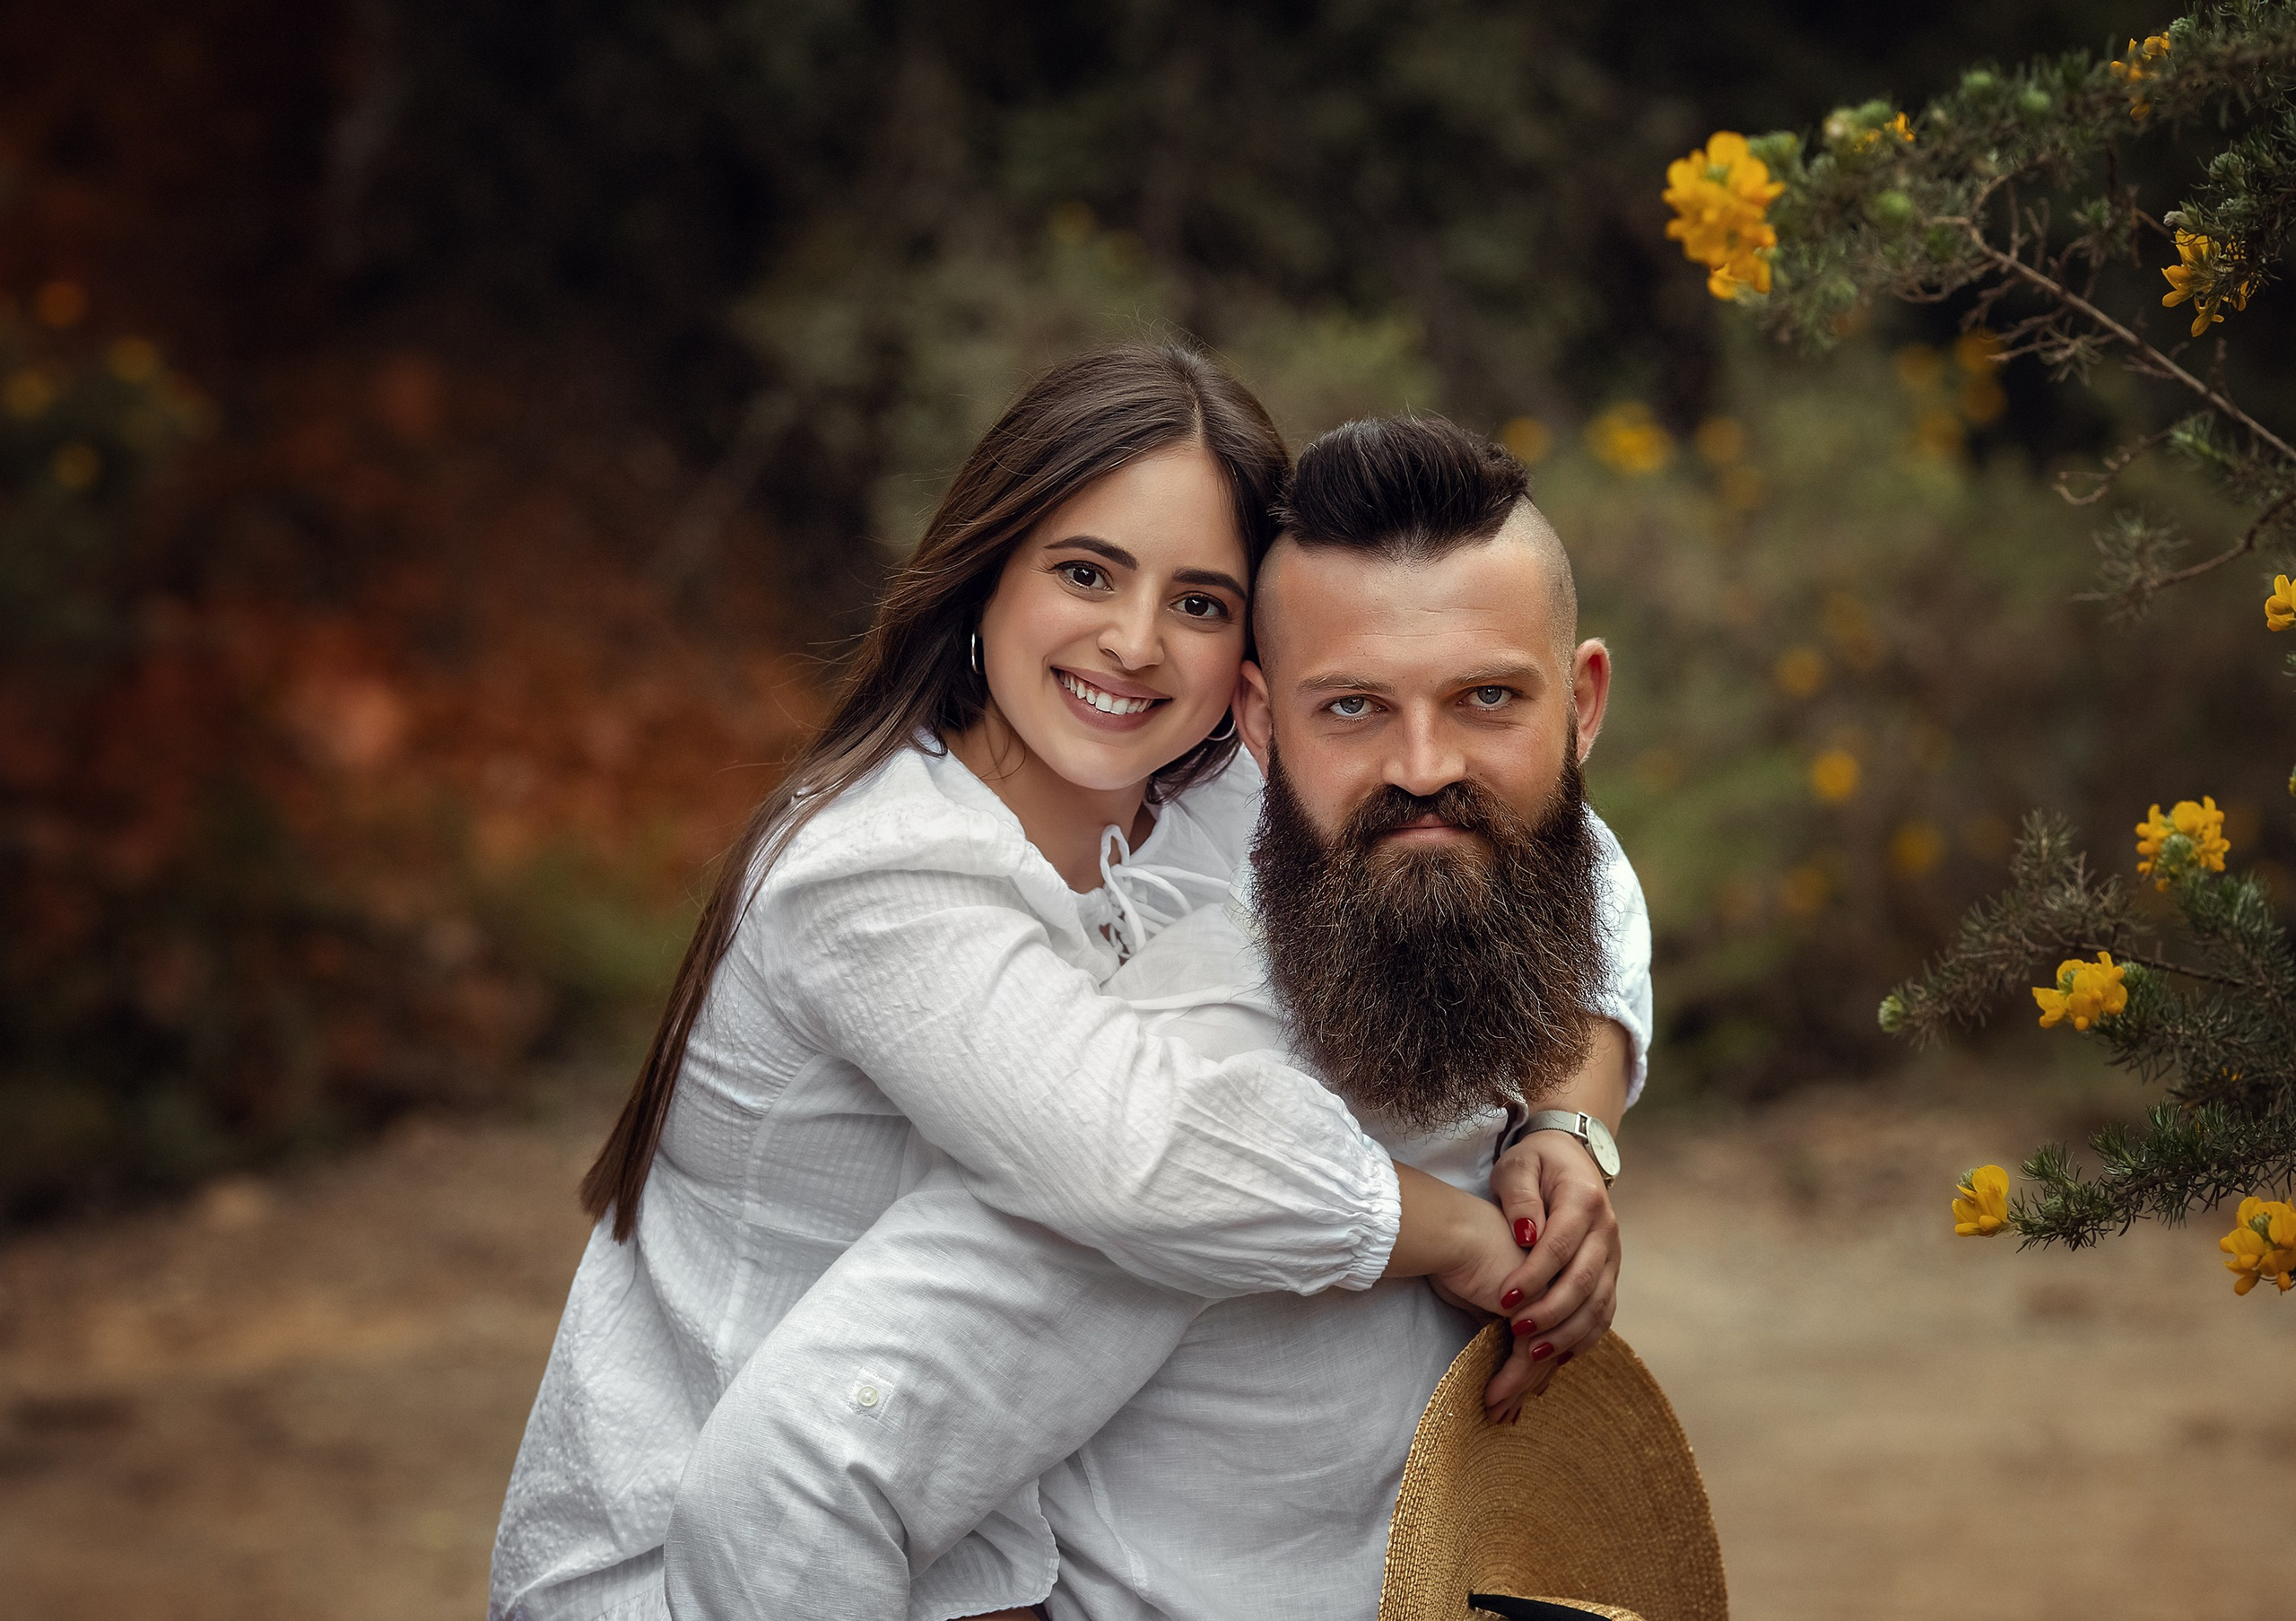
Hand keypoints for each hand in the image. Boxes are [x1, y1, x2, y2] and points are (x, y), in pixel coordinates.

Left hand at [1480, 1127, 1620, 1420]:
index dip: (1533, 1276)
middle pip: (1583, 1280)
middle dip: (1550, 1311)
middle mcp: (1606, 1230)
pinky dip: (1586, 1336)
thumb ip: (1519, 1198)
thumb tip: (1526, 1235)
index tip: (1503, 1299)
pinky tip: (1560, 1354)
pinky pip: (1605, 1310)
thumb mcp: (1517, 1167)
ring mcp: (1613, 1254)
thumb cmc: (1535, 1162)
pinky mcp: (1610, 1272)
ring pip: (1599, 1302)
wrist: (1571, 1156)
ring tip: (1534, 1352)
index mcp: (1583, 1200)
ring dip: (1569, 1332)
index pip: (1560, 1246)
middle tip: (1516, 1329)